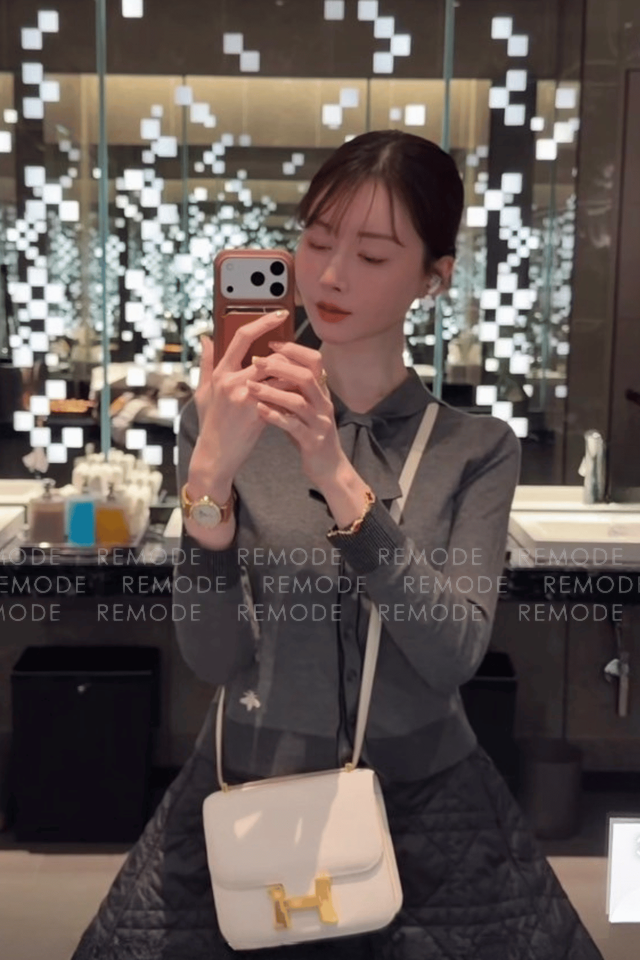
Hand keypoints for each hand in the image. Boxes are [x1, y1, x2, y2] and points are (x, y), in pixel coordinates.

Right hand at [188, 310, 289, 496]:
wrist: (216, 455)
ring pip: (279, 375)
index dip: (263, 322)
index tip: (280, 314)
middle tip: (300, 355)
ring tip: (302, 376)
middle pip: (268, 356)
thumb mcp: (204, 392)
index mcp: (220, 373)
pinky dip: (292, 393)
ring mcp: (244, 397)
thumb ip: (206, 363)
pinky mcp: (257, 412)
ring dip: (293, 374)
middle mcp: (231, 382)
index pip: (242, 337)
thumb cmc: (212, 424)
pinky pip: (282, 395)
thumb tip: (206, 338)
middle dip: (288, 356)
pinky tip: (300, 393)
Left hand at [246, 341, 348, 488]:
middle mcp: (323, 404)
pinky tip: (259, 411)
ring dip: (273, 391)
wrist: (328, 468)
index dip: (294, 350)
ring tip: (250, 386)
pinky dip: (276, 417)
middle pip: (307, 376)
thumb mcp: (302, 408)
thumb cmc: (309, 435)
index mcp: (321, 392)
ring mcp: (320, 423)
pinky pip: (294, 426)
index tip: (271, 343)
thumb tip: (270, 366)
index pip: (314, 361)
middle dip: (281, 366)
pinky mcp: (314, 441)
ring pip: (299, 401)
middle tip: (256, 361)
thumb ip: (290, 388)